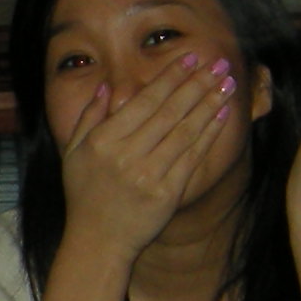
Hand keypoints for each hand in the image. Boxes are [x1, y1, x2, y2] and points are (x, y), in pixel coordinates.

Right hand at [54, 51, 235, 264]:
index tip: (189, 59)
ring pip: (185, 132)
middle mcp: (126, 156)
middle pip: (169, 112)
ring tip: (227, 83)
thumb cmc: (84, 195)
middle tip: (218, 63)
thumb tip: (108, 87)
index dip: (170, 78)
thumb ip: (88, 117)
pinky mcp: (166, 194)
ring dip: (209, 105)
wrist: (98, 241)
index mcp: (103, 142)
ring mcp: (148, 176)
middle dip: (196, 84)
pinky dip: (208, 135)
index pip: (143, 102)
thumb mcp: (73, 153)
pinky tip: (221, 116)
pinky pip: (191, 159)